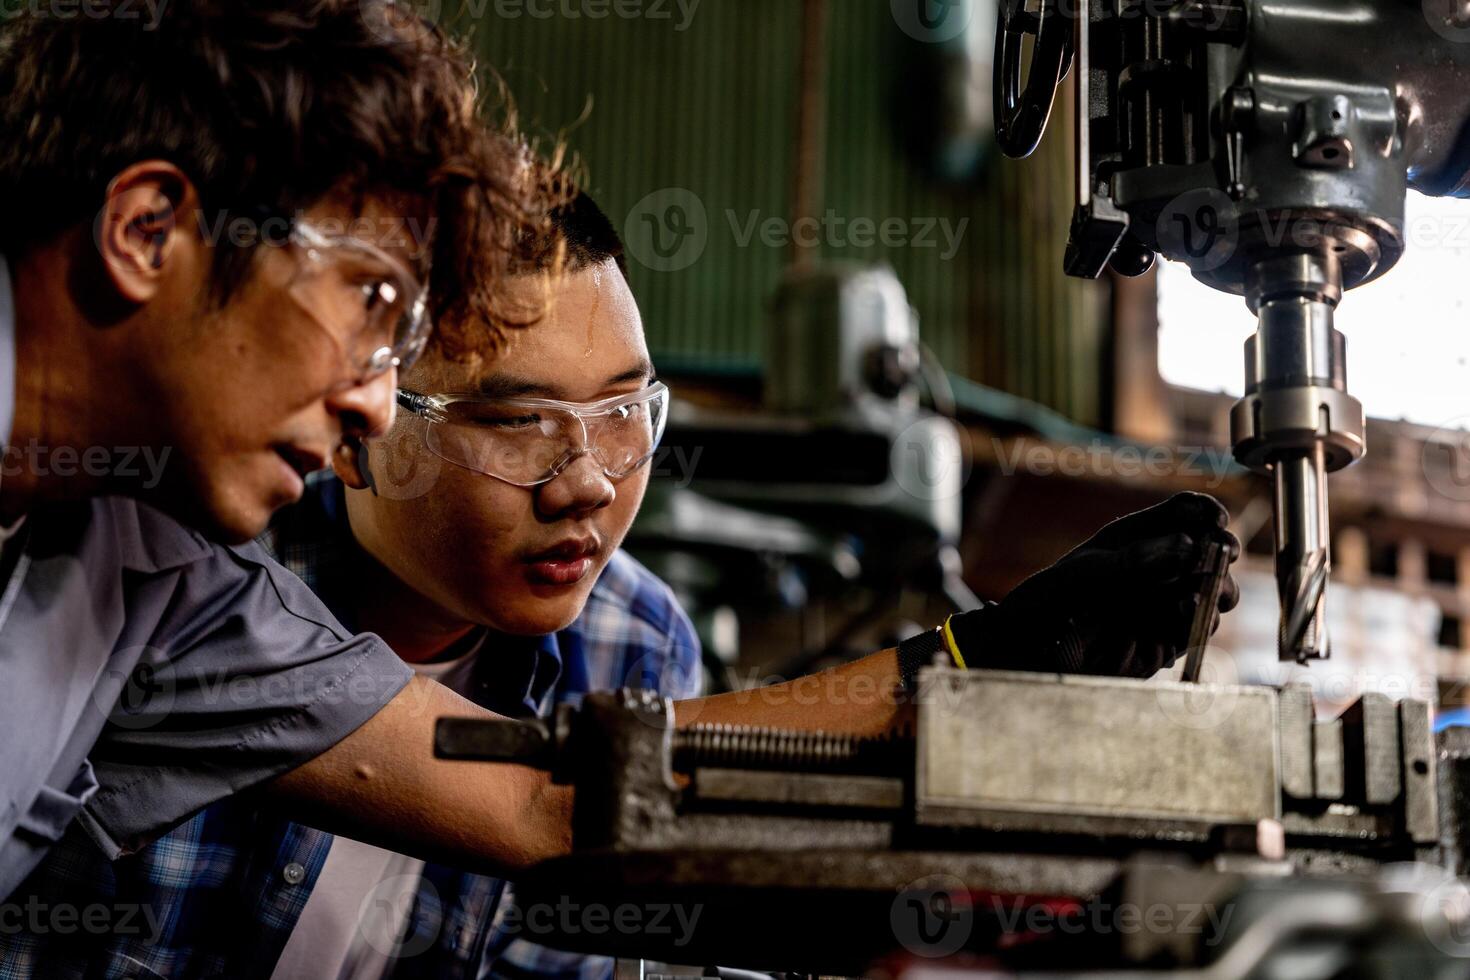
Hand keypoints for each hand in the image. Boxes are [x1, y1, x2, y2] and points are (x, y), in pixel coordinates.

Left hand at [949, 491, 1240, 677]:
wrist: (1040, 643)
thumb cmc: (1057, 596)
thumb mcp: (1091, 572)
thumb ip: (1138, 562)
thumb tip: (1188, 550)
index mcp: (1146, 536)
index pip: (1190, 511)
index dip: (1208, 511)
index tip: (1215, 518)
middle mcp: (1165, 566)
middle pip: (1215, 551)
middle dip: (1222, 551)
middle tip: (1221, 552)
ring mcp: (1173, 600)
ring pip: (1215, 592)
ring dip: (1216, 588)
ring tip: (1197, 587)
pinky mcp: (1172, 636)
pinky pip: (1197, 628)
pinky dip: (1195, 619)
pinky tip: (1182, 611)